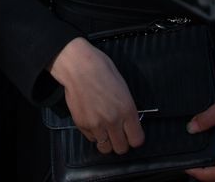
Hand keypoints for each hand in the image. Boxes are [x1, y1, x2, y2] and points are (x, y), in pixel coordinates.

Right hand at [50, 39, 143, 154]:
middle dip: (121, 143)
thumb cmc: (101, 70)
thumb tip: (128, 122)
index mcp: (127, 110)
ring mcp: (96, 124)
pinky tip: (93, 121)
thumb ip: (127, 108)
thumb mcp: (123, 88)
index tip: (132, 134)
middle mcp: (113, 121)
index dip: (134, 138)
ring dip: (106, 141)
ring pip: (105, 148)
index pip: (137, 140)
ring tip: (104, 130)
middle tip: (118, 134)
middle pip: (121, 148)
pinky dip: (93, 134)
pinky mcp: (82, 124)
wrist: (78, 66)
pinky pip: (91, 138)